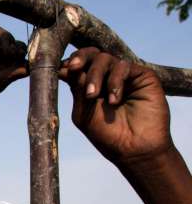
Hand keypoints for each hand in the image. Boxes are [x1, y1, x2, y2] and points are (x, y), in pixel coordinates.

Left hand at [59, 48, 173, 165]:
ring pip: (105, 58)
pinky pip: (124, 66)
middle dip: (80, 58)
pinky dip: (115, 81)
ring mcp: (123, 75)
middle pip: (91, 55)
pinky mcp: (142, 76)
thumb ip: (77, 88)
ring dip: (95, 75)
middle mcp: (105, 77)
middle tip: (74, 67)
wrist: (134, 149)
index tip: (60, 68)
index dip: (68, 62)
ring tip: (92, 96)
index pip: (77, 65)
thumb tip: (65, 65)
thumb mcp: (84, 111)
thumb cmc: (106, 135)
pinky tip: (115, 100)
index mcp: (87, 86)